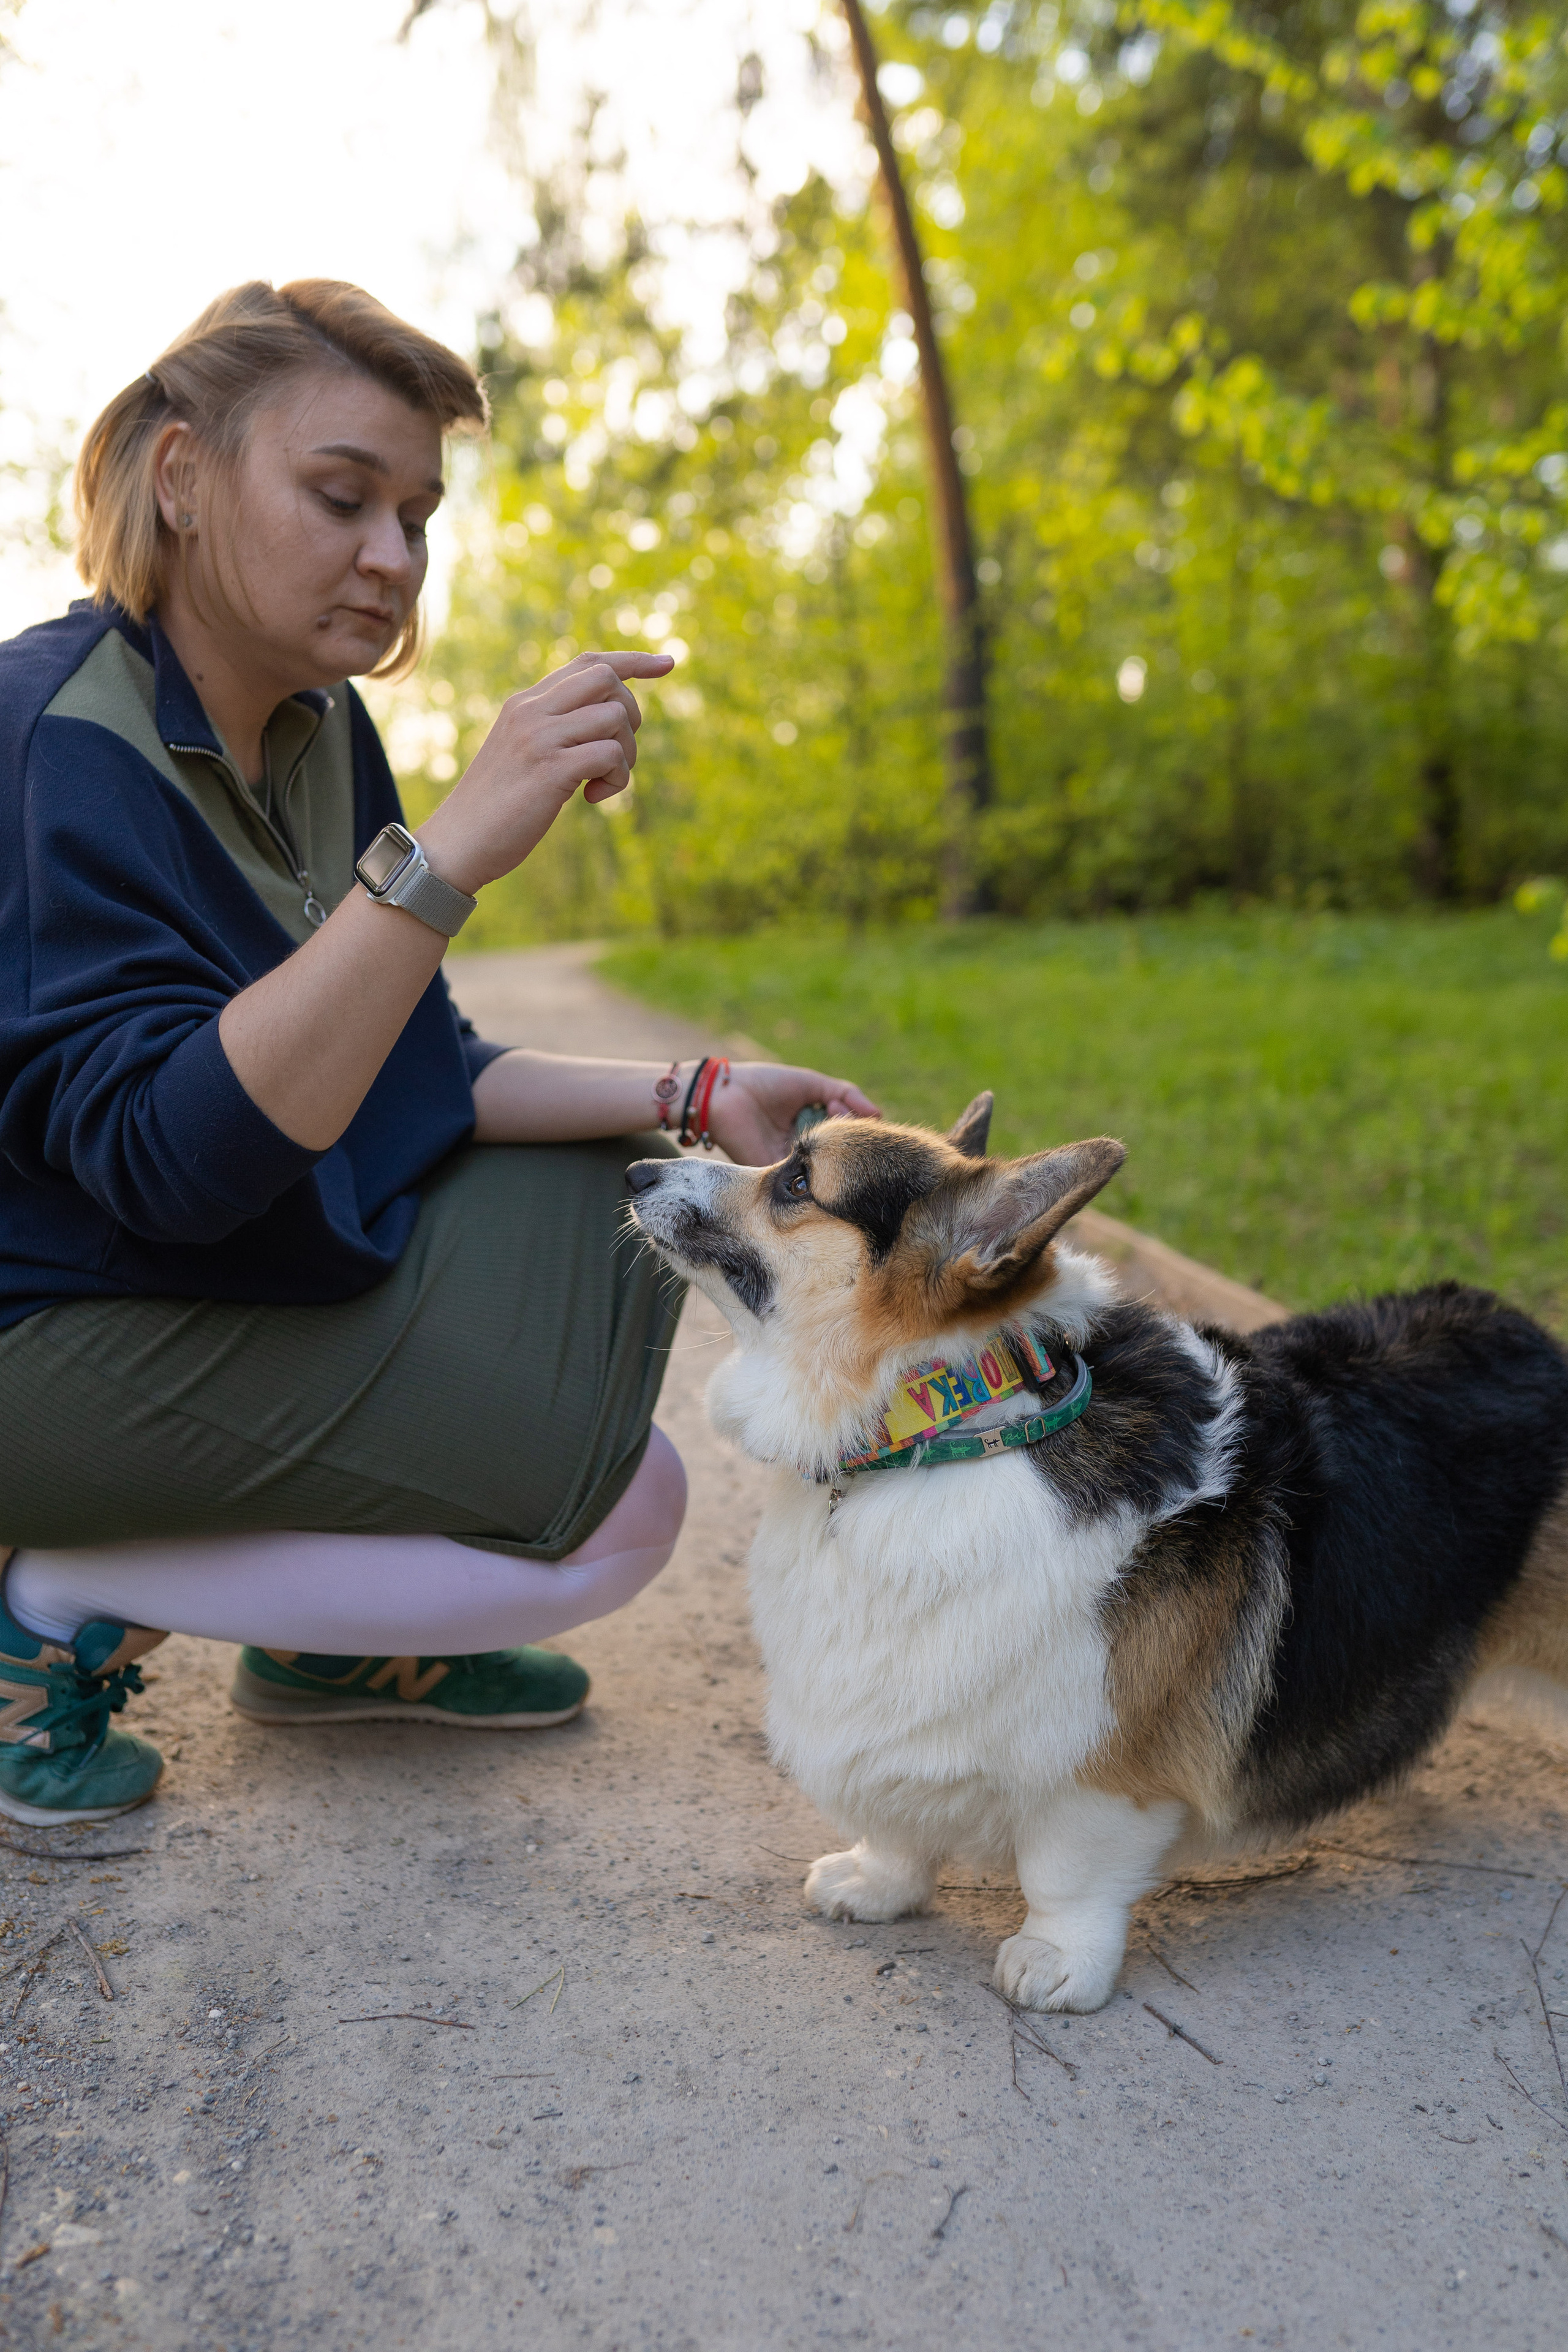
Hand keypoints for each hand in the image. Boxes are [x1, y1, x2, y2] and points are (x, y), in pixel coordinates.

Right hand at [417, 648, 673, 894]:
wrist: (458, 842)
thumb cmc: (496, 806)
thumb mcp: (523, 753)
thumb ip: (554, 730)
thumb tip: (607, 722)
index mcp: (525, 703)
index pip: (587, 663)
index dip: (632, 660)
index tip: (668, 663)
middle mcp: (531, 711)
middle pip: (607, 679)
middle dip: (631, 714)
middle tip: (618, 754)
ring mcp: (539, 738)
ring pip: (614, 717)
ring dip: (626, 755)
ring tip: (602, 783)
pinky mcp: (550, 770)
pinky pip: (610, 754)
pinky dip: (617, 779)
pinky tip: (594, 798)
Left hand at [703, 1062, 881, 1166]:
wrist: (723, 1096)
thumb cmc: (765, 1085)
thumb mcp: (812, 1083)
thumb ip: (846, 1095)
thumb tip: (878, 1114)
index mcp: (815, 1124)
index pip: (847, 1132)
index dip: (856, 1124)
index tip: (851, 1112)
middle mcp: (806, 1147)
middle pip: (839, 1151)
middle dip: (848, 1140)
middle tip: (844, 1126)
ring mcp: (793, 1163)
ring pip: (826, 1167)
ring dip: (834, 1154)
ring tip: (831, 1136)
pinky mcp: (778, 1175)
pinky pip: (805, 1180)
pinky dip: (816, 1171)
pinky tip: (821, 1157)